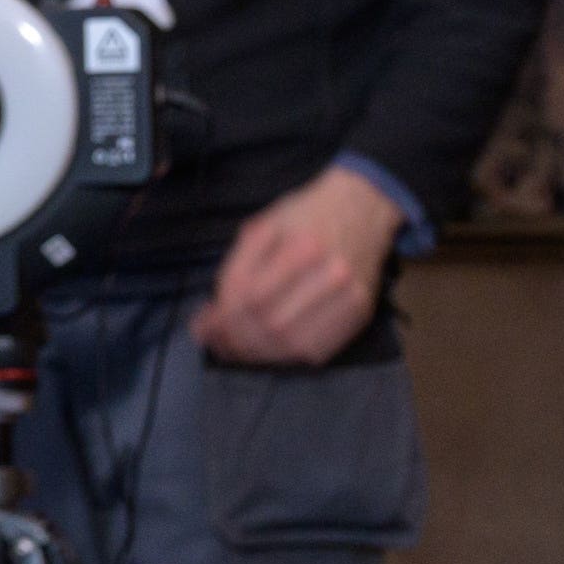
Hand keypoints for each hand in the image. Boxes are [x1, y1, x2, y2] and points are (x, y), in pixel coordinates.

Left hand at [195, 166, 403, 363]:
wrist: (361, 207)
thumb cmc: (305, 215)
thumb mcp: (263, 225)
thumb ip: (237, 268)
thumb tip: (215, 315)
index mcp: (302, 247)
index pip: (251, 297)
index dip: (221, 319)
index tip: (201, 326)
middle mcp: (332, 274)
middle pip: (270, 325)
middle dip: (234, 339)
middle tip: (214, 342)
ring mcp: (351, 297)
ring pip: (292, 344)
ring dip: (255, 354)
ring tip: (234, 349)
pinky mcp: (360, 313)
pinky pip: (317, 351)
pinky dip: (285, 357)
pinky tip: (266, 349)